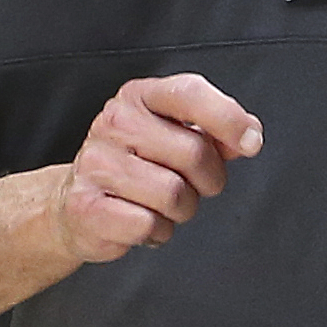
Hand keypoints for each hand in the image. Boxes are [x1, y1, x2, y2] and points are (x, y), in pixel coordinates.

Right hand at [54, 73, 263, 262]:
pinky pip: (148, 225)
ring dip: (181, 210)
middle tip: (190, 183)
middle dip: (207, 179)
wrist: (75, 201)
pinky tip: (140, 221)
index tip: (250, 142)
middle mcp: (114, 123)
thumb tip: (248, 136)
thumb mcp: (174, 135)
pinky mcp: (86, 206)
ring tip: (159, 203)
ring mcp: (96, 164)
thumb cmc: (134, 165)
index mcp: (139, 97)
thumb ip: (215, 132)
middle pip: (193, 152)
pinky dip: (156, 232)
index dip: (228, 118)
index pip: (189, 94)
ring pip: (174, 194)